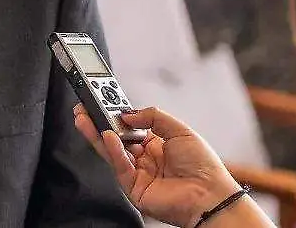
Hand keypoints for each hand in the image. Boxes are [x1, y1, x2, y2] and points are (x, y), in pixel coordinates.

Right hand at [74, 104, 242, 227]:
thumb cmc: (203, 166)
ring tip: (84, 118)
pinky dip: (112, 150)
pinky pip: (119, 165)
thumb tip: (127, 114)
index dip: (116, 114)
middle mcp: (144, 158)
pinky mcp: (133, 187)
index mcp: (156, 144)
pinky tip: (107, 136)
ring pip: (111, 151)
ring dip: (96, 134)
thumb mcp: (179, 129)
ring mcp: (138, 173)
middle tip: (85, 107)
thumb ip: (153, 117)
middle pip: (116, 138)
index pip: (129, 126)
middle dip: (99, 122)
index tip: (102, 100)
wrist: (210, 194)